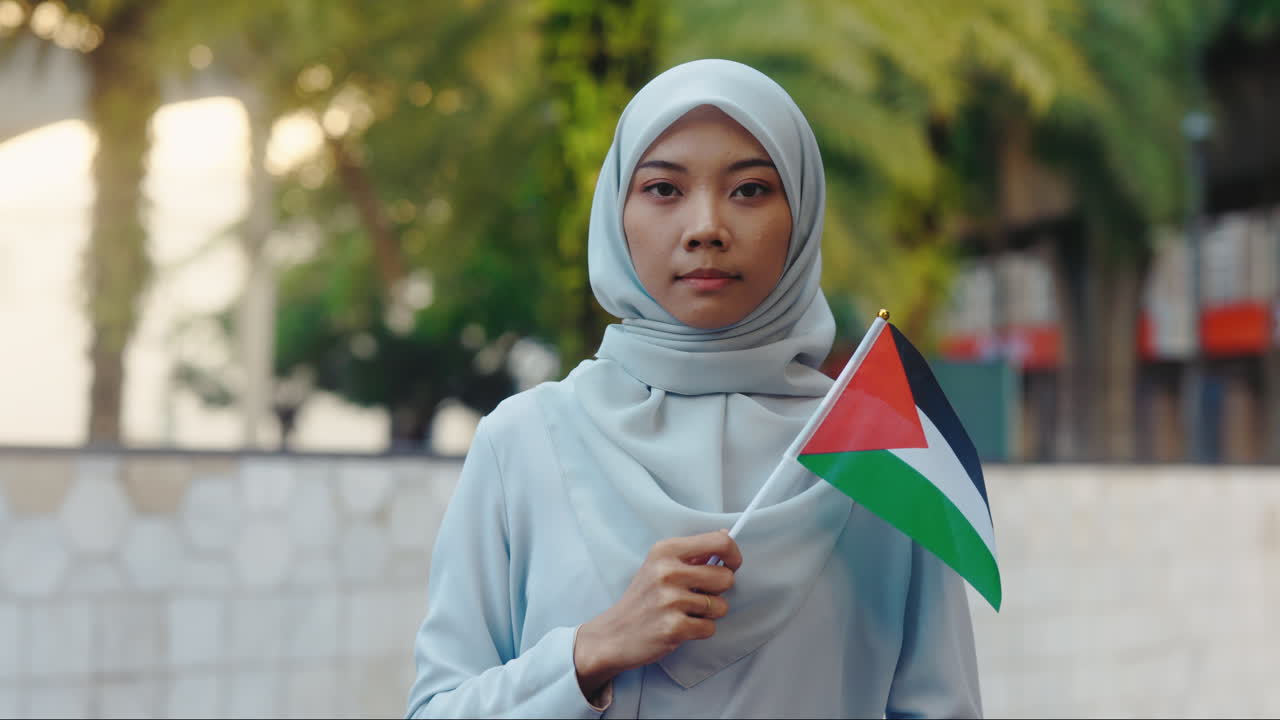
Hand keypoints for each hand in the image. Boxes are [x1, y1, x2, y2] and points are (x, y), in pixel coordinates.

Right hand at [574, 530, 742, 699]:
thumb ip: (693, 552)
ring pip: (721, 606)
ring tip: (684, 613)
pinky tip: (681, 627)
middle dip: (719, 591)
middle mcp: (667, 571)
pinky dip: (700, 630)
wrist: (614, 634)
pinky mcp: (673, 627)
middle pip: (725, 577)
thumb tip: (727, 535)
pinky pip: (710, 628)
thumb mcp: (660, 565)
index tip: (731, 566)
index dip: (733, 556)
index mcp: (666, 550)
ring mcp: (670, 600)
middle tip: (699, 596)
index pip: (719, 542)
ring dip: (708, 614)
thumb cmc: (643, 598)